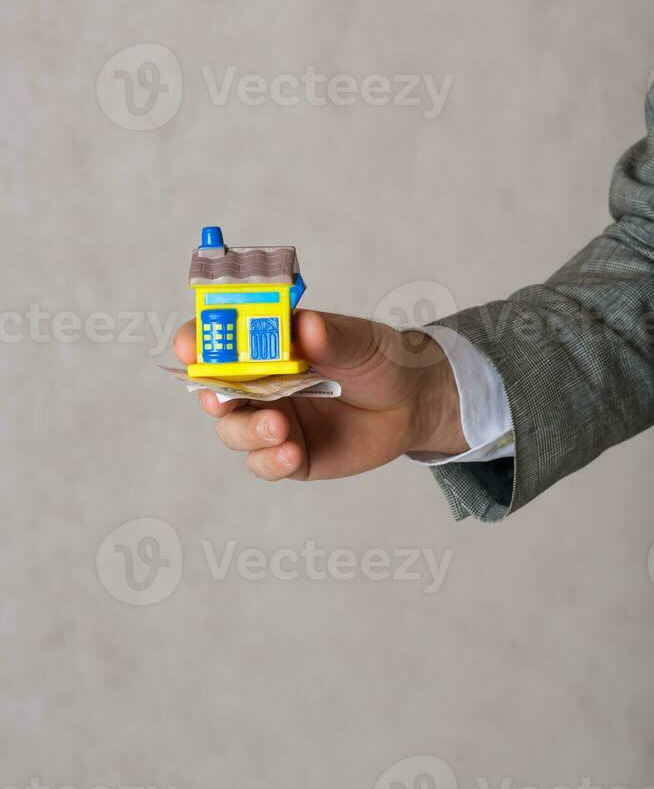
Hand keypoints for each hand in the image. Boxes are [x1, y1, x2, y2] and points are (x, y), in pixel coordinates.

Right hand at [173, 310, 467, 480]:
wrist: (412, 403)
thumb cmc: (379, 358)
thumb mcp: (360, 340)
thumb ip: (331, 336)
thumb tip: (306, 326)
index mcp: (266, 344)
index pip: (216, 339)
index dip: (196, 341)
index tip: (190, 347)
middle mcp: (260, 382)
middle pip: (214, 389)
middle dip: (212, 394)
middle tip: (221, 398)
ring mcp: (271, 420)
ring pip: (234, 430)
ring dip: (247, 430)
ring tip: (279, 427)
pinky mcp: (290, 455)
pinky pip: (264, 463)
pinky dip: (270, 459)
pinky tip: (290, 453)